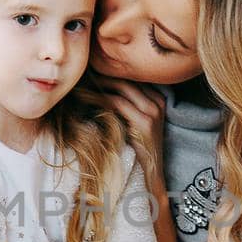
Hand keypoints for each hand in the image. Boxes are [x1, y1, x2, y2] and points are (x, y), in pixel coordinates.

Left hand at [94, 76, 167, 193]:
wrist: (151, 172)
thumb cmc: (138, 148)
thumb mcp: (135, 121)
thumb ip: (125, 103)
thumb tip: (101, 87)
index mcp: (158, 98)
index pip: (132, 77)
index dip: (111, 72)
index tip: (92, 69)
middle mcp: (158, 101)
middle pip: (127, 79)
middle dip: (104, 74)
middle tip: (85, 71)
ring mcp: (153, 111)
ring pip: (121, 87)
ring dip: (99, 83)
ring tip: (82, 81)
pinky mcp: (145, 122)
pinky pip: (117, 103)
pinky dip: (99, 98)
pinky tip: (86, 96)